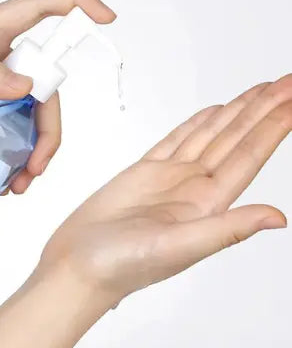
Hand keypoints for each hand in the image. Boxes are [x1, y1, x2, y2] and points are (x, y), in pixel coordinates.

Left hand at [0, 0, 115, 192]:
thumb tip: (25, 85)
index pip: (40, 7)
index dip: (77, 5)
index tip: (107, 20)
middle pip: (45, 87)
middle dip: (49, 129)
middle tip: (36, 166)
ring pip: (32, 116)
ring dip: (34, 150)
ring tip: (18, 184)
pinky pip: (12, 132)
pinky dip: (16, 156)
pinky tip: (6, 178)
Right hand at [40, 75, 290, 306]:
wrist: (78, 264)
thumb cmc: (120, 265)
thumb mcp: (179, 249)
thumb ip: (228, 228)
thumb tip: (278, 217)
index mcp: (207, 206)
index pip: (249, 157)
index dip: (273, 128)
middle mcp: (193, 189)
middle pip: (234, 140)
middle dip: (262, 110)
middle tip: (286, 82)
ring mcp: (169, 179)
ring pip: (208, 136)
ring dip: (234, 113)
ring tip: (259, 91)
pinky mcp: (143, 173)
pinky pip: (175, 142)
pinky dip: (194, 125)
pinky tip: (211, 114)